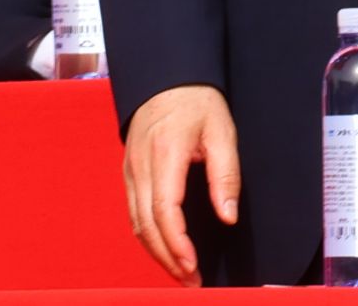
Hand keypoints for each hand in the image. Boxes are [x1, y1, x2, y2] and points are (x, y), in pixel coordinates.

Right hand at [123, 84, 239, 285]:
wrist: (166, 76)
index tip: (193, 266)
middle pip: (146, 225)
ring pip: (137, 223)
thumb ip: (225, 174)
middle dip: (168, 259)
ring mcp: (131, 170)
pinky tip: (167, 248)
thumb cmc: (197, 101)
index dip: (177, 244)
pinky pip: (134, 212)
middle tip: (193, 281)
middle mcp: (141, 167)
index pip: (164, 210)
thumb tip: (228, 217)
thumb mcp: (222, 131)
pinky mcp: (129, 173)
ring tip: (183, 272)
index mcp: (164, 155)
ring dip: (157, 252)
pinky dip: (149, 236)